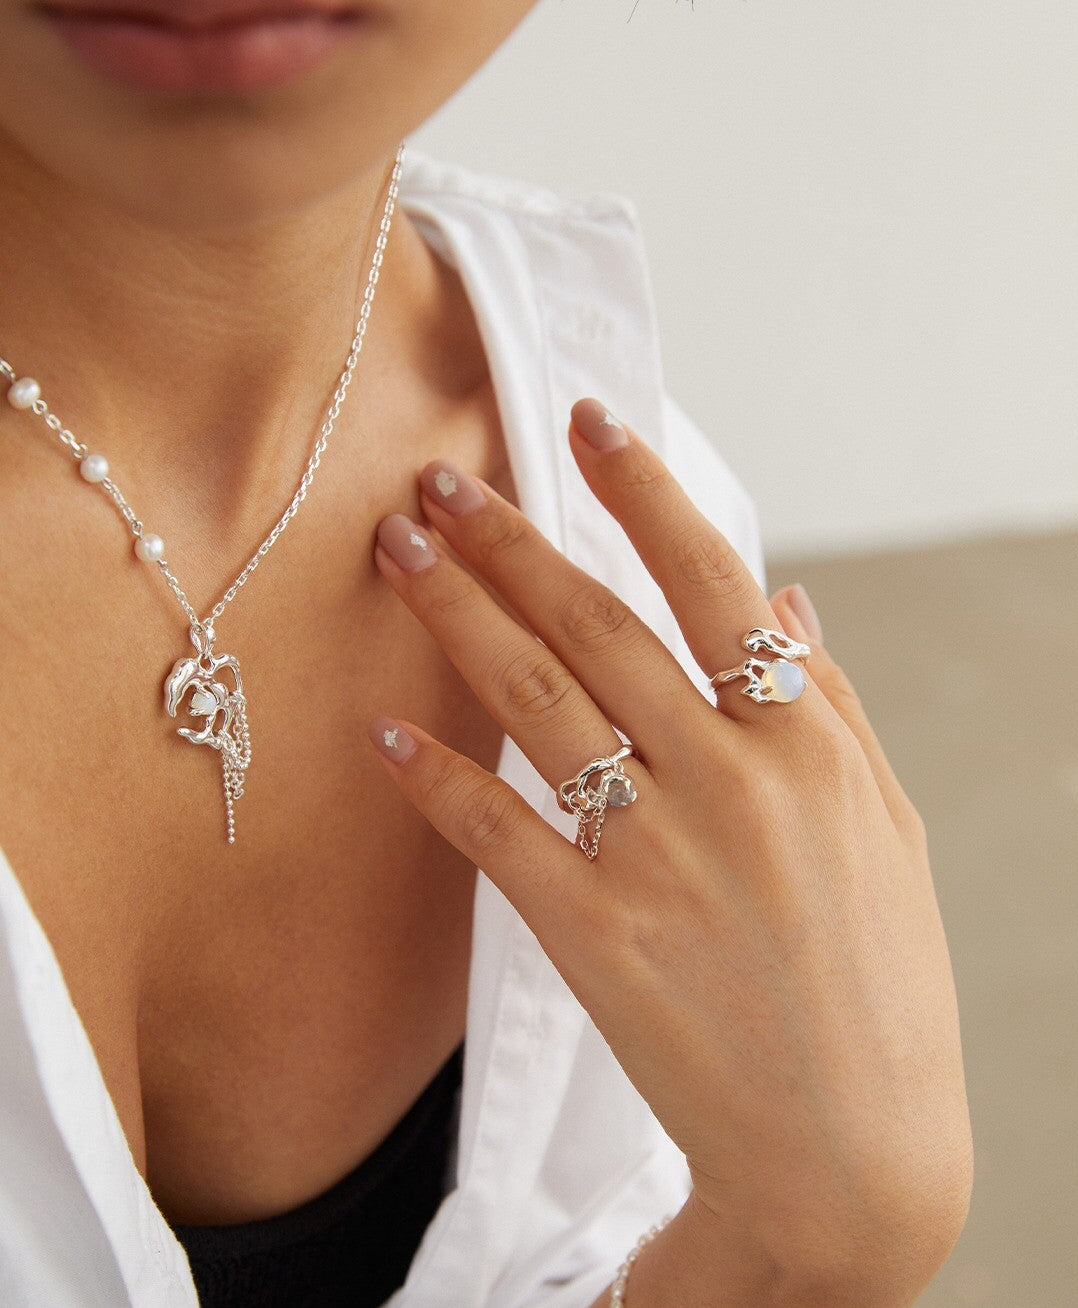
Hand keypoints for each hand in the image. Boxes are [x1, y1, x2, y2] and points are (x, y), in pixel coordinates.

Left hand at [368, 398, 972, 1296]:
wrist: (852, 1148)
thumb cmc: (879, 979)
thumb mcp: (886, 823)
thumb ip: (835, 700)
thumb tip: (788, 598)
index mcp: (805, 740)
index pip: (709, 579)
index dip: (642, 490)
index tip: (585, 421)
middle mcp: (728, 782)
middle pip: (594, 623)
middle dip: (509, 537)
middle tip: (438, 479)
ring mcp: (656, 857)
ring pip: (533, 699)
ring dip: (456, 613)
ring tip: (397, 551)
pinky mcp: (594, 937)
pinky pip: (495, 833)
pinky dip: (436, 775)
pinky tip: (385, 728)